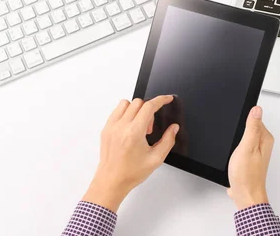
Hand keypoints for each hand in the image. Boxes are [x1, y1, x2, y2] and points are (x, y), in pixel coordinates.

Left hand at [82, 95, 179, 211]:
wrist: (111, 181)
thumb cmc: (130, 173)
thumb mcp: (156, 159)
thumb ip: (168, 140)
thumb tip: (174, 128)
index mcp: (134, 133)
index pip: (149, 107)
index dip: (161, 100)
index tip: (167, 99)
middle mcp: (121, 127)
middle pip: (139, 103)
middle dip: (149, 110)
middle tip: (150, 128)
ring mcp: (111, 127)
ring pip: (126, 104)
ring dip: (136, 110)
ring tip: (139, 127)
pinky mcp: (106, 129)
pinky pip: (117, 111)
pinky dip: (126, 114)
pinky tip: (130, 128)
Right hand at [227, 106, 274, 209]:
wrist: (244, 194)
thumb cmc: (246, 175)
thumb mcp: (247, 147)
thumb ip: (252, 127)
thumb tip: (257, 109)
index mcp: (265, 138)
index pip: (255, 118)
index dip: (242, 121)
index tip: (237, 130)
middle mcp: (263, 144)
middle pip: (249, 127)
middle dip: (239, 131)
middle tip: (235, 143)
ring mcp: (256, 152)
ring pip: (244, 137)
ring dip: (236, 141)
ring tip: (234, 151)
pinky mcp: (249, 159)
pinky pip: (242, 147)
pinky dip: (236, 149)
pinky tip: (233, 156)